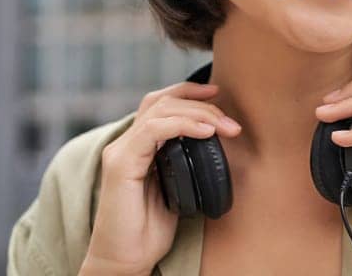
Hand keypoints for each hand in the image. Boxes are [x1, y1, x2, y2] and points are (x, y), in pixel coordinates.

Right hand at [81, 81, 242, 275]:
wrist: (125, 258)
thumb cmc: (148, 230)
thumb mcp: (176, 189)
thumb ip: (184, 164)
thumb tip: (214, 146)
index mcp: (137, 147)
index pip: (159, 104)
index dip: (188, 93)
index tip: (218, 94)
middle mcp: (125, 144)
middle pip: (162, 102)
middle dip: (201, 105)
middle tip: (231, 123)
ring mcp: (120, 152)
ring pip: (159, 111)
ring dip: (198, 114)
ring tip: (225, 127)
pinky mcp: (120, 164)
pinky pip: (152, 131)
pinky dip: (182, 125)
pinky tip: (205, 132)